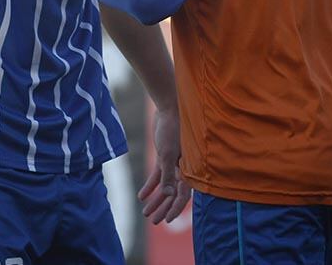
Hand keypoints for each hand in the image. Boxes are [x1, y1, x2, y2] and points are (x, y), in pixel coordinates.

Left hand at [139, 107, 190, 224]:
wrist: (169, 109)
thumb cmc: (172, 129)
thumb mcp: (167, 153)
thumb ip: (168, 175)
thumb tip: (169, 195)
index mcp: (189, 169)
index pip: (183, 195)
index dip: (175, 208)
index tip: (166, 220)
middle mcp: (183, 169)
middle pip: (173, 194)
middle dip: (163, 208)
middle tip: (153, 221)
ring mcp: (174, 163)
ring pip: (164, 186)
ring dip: (155, 200)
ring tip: (145, 212)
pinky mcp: (165, 157)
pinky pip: (158, 176)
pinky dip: (150, 186)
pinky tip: (142, 196)